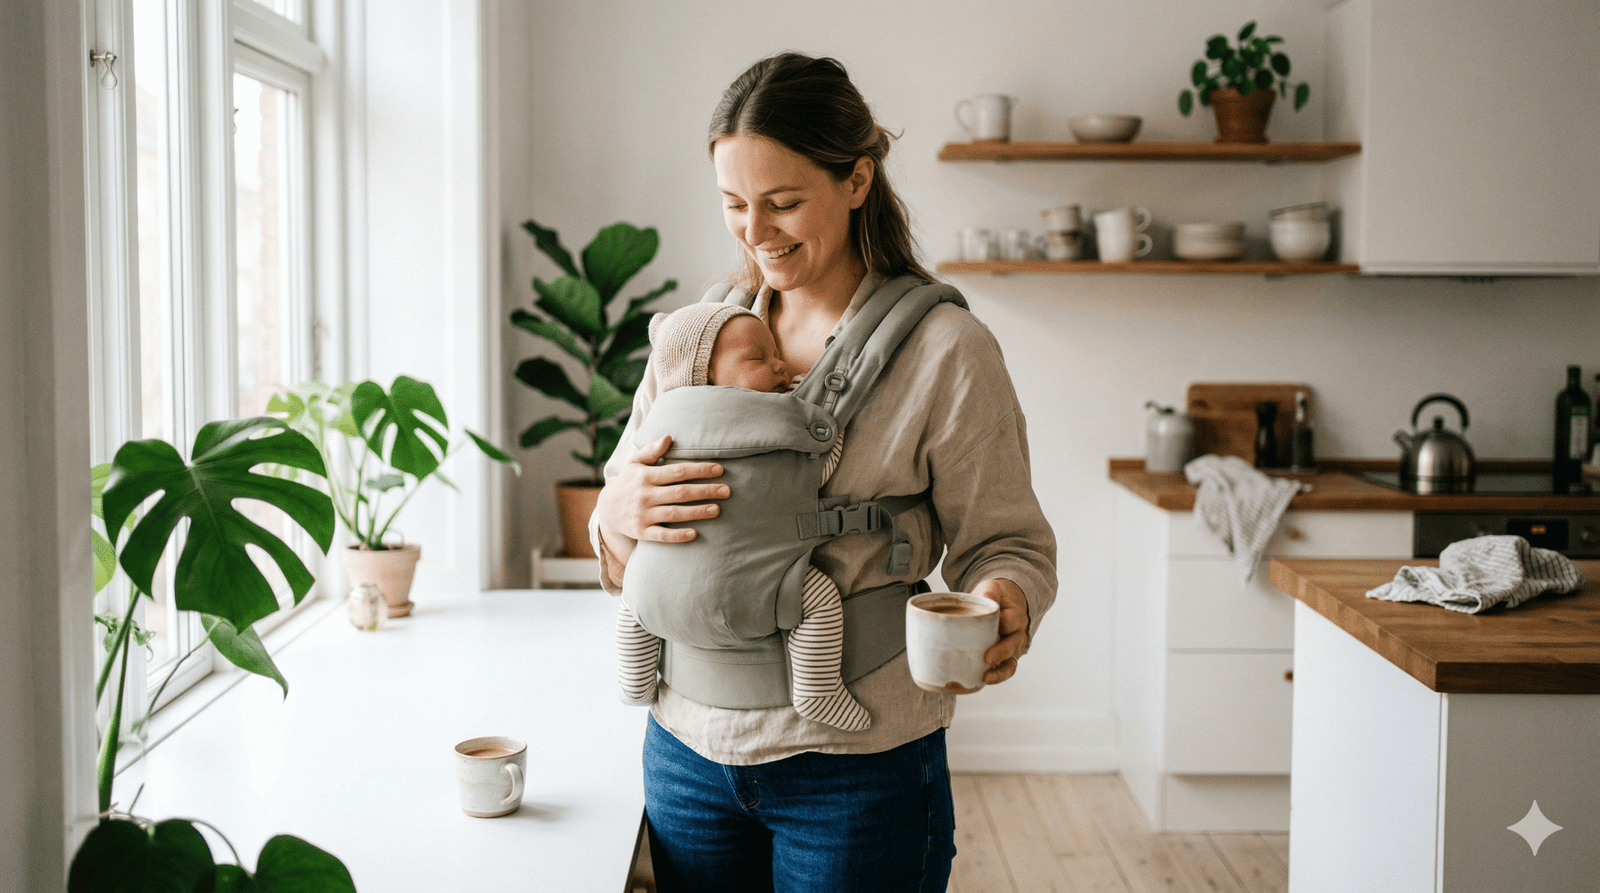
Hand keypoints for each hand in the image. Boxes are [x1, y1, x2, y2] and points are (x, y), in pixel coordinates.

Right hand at [595, 435, 728, 547]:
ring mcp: (643, 515)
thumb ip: (651, 451)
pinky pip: (662, 535)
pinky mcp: (641, 532)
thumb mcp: (634, 463)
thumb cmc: (628, 482)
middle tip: (727, 491)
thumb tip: (669, 438)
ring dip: (697, 512)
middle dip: (705, 491)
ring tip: (717, 509)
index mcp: (645, 476)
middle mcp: (644, 495)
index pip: (677, 471)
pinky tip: (695, 533)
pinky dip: (678, 535)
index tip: (719, 470)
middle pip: (680, 492)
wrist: (607, 509)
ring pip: (674, 514)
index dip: (699, 470)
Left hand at [974, 578, 1029, 685]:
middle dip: (1001, 652)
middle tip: (986, 657)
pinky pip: (1005, 671)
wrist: (996, 608)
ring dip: (1000, 671)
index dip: (1005, 623)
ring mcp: (1012, 649)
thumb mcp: (991, 589)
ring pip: (1011, 662)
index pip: (1013, 620)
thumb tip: (988, 597)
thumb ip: (990, 592)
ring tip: (987, 676)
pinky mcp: (1004, 660)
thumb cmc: (992, 599)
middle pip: (1013, 644)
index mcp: (1016, 616)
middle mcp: (1017, 634)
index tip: (995, 625)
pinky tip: (985, 680)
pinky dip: (998, 677)